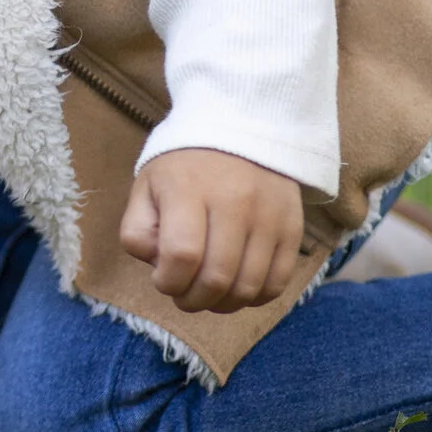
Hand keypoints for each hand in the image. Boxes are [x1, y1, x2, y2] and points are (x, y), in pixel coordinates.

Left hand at [120, 148, 307, 313]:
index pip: (182, 254)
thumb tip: (158, 267)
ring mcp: (269, 217)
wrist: (241, 127)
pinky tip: (237, 289)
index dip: (169, 282)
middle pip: (218, 277)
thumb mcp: (146, 186)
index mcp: (189, 188)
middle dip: (194, 300)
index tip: (163, 281)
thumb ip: (138, 229)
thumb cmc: (184, 164)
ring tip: (209, 295)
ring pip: (250, 286)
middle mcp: (234, 202)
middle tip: (184, 296)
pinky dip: (255, 297)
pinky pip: (278, 281)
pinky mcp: (293, 228)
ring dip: (224, 304)